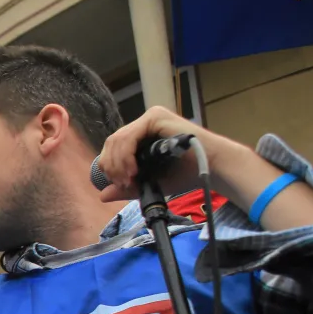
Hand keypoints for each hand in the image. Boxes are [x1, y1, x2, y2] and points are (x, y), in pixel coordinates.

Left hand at [93, 106, 236, 203]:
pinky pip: (129, 136)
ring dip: (117, 163)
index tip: (118, 185)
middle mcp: (143, 123)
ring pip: (118, 139)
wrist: (210, 167)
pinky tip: (133, 170)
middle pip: (112, 142)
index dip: (109, 166)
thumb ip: (126, 187)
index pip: (113, 147)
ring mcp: (150, 118)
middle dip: (111, 166)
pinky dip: (125, 155)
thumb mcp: (149, 183)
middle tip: (121, 184)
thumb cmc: (184, 174)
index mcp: (140, 135)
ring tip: (128, 179)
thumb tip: (102, 196)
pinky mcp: (156, 117)